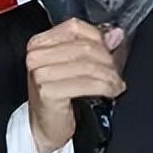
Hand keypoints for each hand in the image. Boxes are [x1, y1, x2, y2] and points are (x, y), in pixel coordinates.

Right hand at [26, 19, 125, 152]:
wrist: (46, 126)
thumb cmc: (61, 94)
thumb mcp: (76, 64)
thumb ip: (95, 45)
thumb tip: (116, 34)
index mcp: (40, 43)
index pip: (75, 27)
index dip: (99, 37)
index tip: (112, 48)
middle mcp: (36, 56)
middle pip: (85, 47)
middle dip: (108, 60)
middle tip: (116, 72)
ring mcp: (40, 73)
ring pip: (89, 65)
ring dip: (110, 76)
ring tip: (116, 83)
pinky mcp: (48, 91)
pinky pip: (88, 84)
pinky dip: (106, 87)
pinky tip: (112, 91)